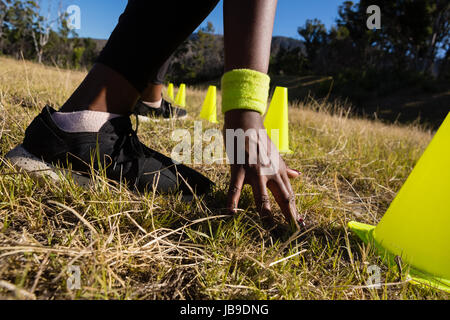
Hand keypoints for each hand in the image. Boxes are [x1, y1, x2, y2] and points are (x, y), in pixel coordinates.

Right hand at [224, 109, 304, 229]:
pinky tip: (231, 212)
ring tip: (267, 228)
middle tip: (291, 232)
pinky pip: (236, 188)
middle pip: (283, 198)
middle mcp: (271, 173)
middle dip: (288, 216)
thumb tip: (298, 175)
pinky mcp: (240, 169)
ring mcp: (256, 171)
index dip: (294, 211)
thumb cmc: (260, 140)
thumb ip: (286, 168)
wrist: (246, 123)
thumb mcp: (276, 154)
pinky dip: (233, 201)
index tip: (299, 225)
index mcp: (280, 171)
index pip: (290, 195)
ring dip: (265, 213)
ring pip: (262, 197)